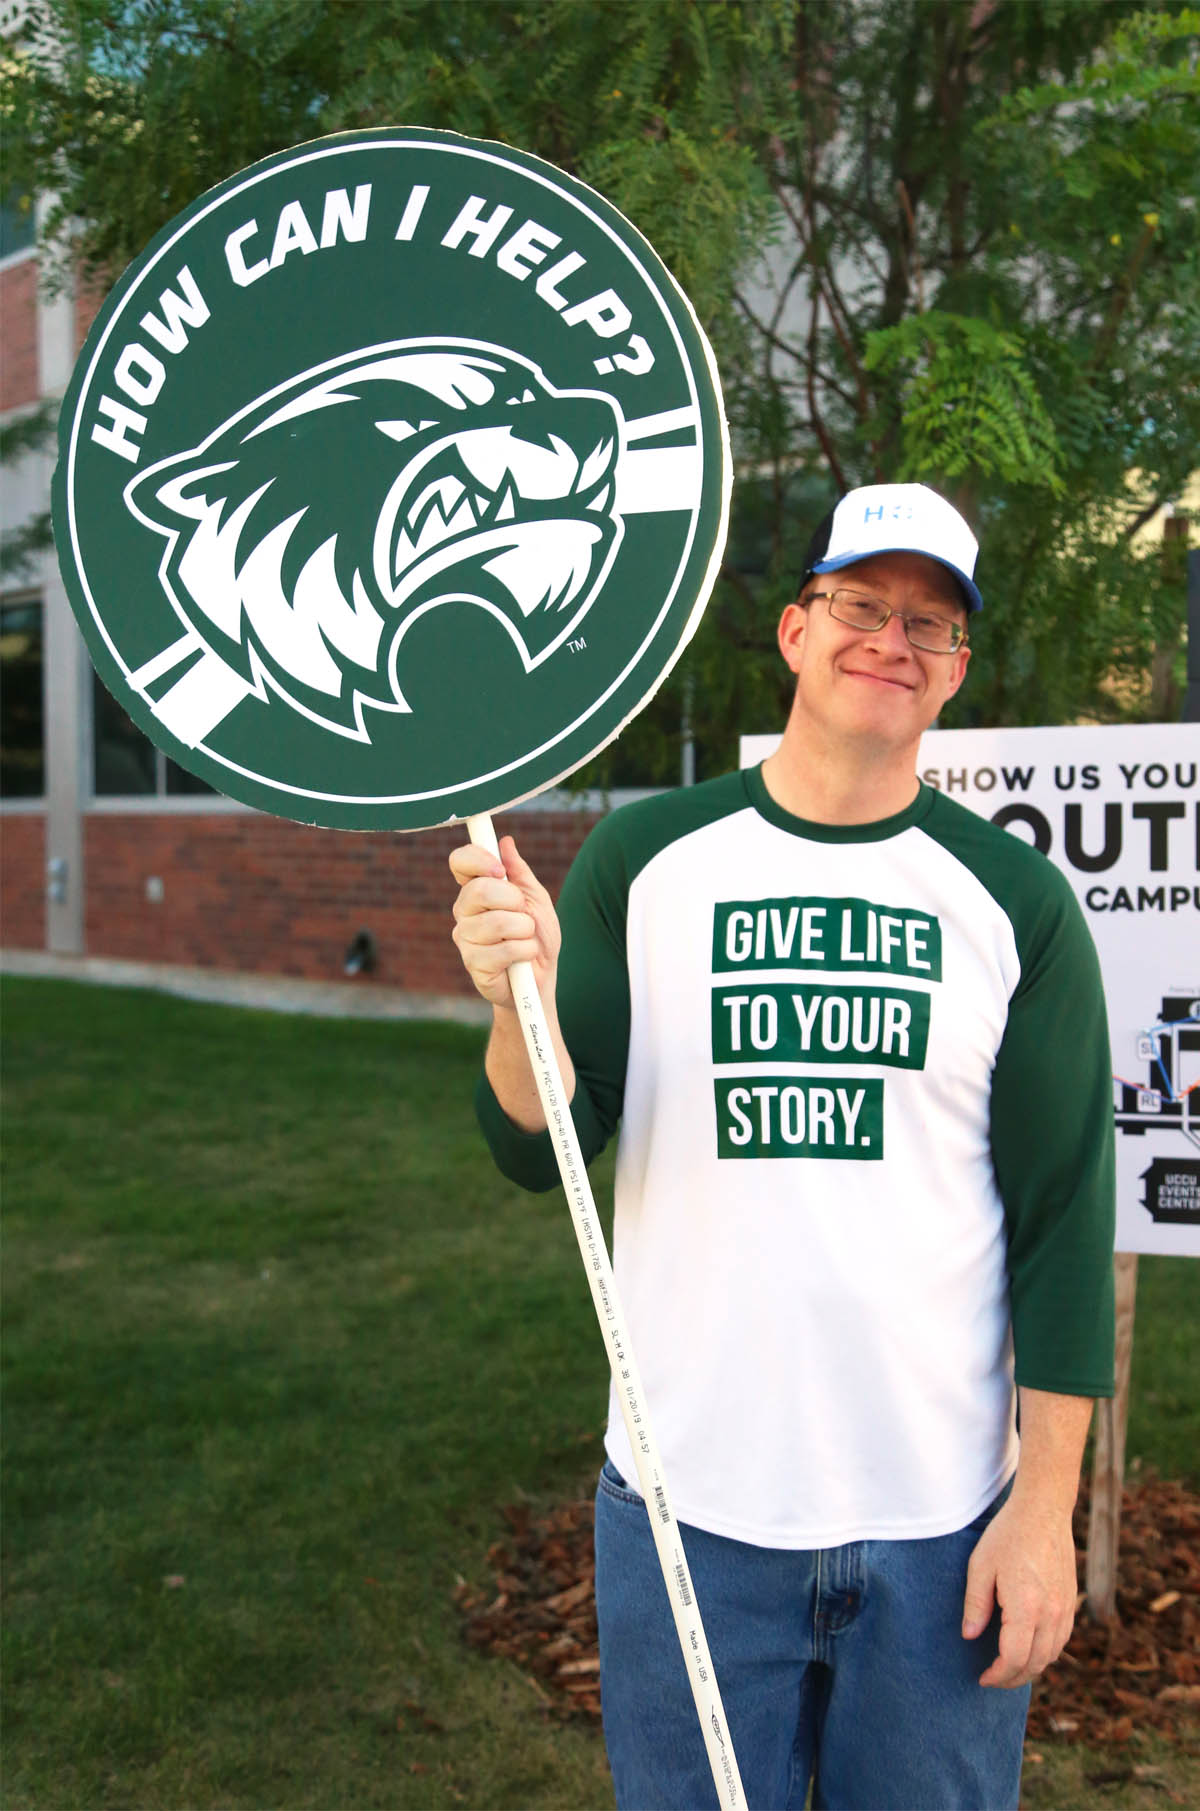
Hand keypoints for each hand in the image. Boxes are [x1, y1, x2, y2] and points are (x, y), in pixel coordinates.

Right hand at [449, 834, 561, 1009]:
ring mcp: (465, 938)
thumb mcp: (536, 899)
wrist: (542, 979)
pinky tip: (522, 958)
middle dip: (514, 901)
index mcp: (476, 890)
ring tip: (526, 939)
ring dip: (524, 930)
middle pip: (479, 891)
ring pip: (496, 922)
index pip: (459, 861)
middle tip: (524, 914)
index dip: (478, 859)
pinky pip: (504, 949)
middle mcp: (464, 912)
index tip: (500, 870)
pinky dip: (524, 951)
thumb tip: (506, 842)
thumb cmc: (537, 937)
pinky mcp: (473, 964)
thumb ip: (520, 872)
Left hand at [962, 1492, 1077, 1688]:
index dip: (998, 1675)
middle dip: (1012, 1678)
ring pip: (1052, 1656)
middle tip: (992, 1678)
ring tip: (1008, 1668)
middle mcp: (1051, 1613)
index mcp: (1026, 1607)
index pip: (1014, 1659)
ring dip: (1031, 1669)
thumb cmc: (1008, 1535)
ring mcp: (1065, 1609)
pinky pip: (1062, 1641)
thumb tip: (970, 1636)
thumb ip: (975, 1604)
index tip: (982, 1678)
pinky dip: (1046, 1654)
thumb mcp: (980, 1565)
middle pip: (1035, 1664)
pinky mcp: (1071, 1602)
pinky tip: (1029, 1649)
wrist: (1044, 1511)